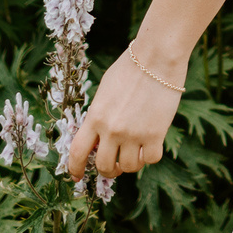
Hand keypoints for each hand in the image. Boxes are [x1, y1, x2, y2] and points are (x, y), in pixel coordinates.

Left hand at [63, 45, 184, 180]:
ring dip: (132, 163)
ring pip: (129, 167)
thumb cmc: (132, 67)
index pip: (77, 152)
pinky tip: (153, 143)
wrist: (157, 56)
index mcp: (95, 116)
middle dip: (109, 170)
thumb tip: (98, 136)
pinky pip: (151, 159)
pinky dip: (151, 155)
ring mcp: (133, 133)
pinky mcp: (155, 134)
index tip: (78, 176)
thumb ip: (99, 114)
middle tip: (117, 165)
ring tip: (137, 152)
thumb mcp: (105, 90)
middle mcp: (111, 129)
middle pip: (104, 166)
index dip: (75, 169)